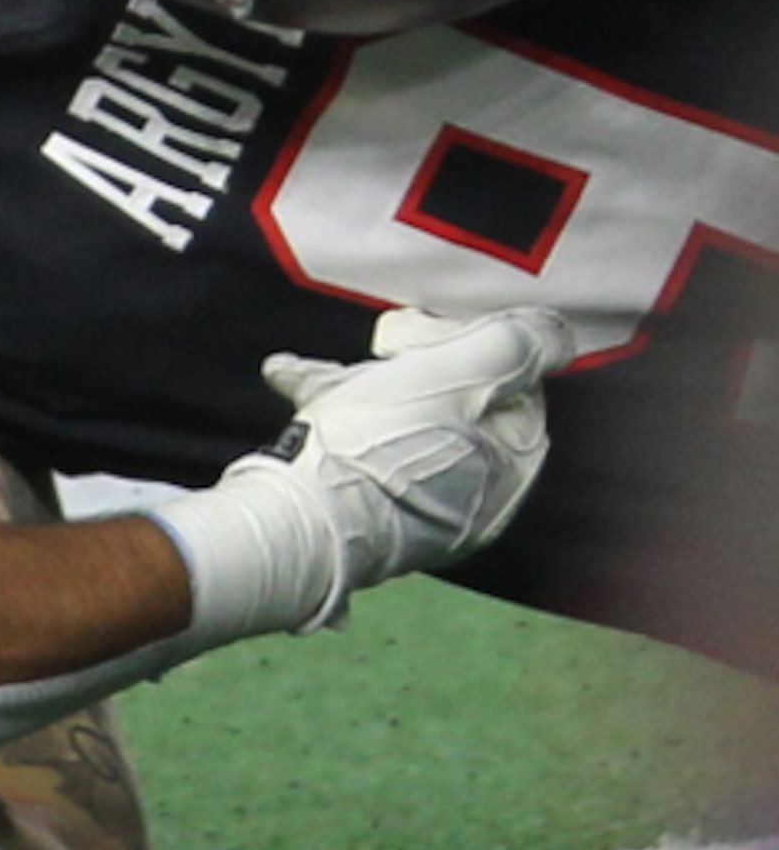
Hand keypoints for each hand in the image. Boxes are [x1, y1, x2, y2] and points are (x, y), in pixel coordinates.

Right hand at [156, 306, 573, 640]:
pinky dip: (332, 410)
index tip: (438, 331)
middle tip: (383, 343)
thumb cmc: (383, 443)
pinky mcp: (363, 508)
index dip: (482, 350)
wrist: (300, 517)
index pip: (518, 394)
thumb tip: (561, 334)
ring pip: (398, 423)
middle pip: (455, 407)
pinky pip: (358, 446)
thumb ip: (514, 346)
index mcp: (507, 473)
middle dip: (413, 364)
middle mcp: (471, 500)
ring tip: (318, 367)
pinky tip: (288, 380)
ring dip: (360, 383)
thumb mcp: (458, 376)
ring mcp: (414, 509)